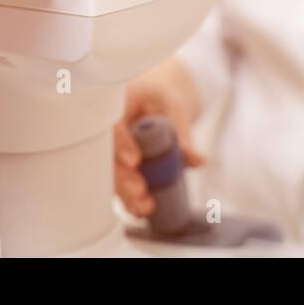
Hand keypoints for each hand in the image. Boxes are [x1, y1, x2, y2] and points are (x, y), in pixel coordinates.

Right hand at [113, 57, 204, 217]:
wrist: (158, 94)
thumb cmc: (163, 93)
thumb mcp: (174, 106)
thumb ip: (182, 132)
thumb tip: (197, 160)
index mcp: (115, 103)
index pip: (110, 121)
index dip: (120, 142)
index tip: (134, 159)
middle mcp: (106, 127)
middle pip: (106, 153)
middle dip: (121, 175)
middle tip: (139, 190)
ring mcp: (110, 147)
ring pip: (110, 172)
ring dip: (125, 192)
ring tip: (144, 207)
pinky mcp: (117, 163)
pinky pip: (119, 181)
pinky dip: (129, 197)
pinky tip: (141, 210)